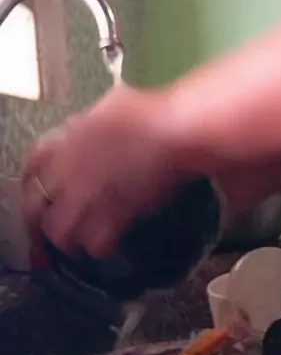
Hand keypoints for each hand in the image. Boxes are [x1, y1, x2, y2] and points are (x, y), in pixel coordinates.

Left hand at [22, 84, 185, 257]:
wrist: (174, 132)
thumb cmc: (149, 112)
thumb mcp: (109, 107)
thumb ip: (89, 122)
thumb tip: (83, 127)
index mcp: (66, 143)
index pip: (32, 168)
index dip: (32, 183)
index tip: (40, 191)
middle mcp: (69, 173)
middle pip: (37, 207)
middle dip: (44, 219)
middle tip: (56, 226)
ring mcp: (89, 197)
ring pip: (61, 232)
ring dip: (69, 239)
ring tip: (81, 241)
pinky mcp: (114, 216)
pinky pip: (96, 243)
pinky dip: (101, 247)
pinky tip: (109, 244)